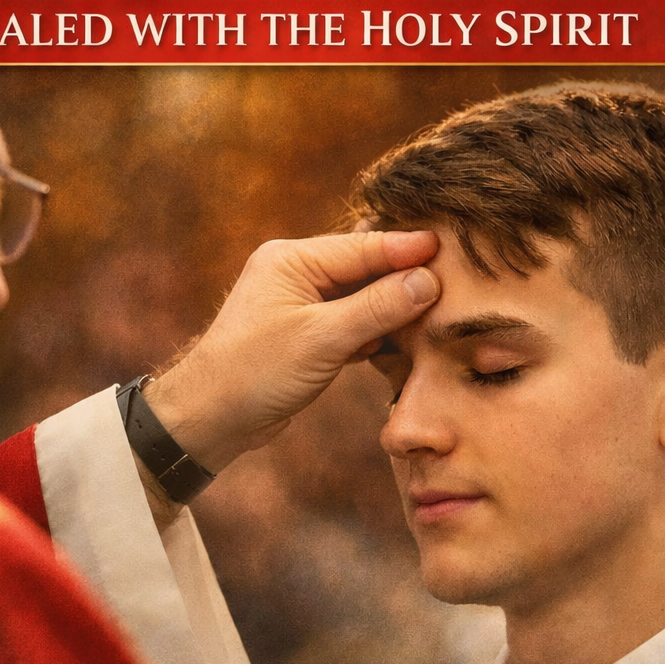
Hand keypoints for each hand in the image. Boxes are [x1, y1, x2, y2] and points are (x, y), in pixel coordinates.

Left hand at [144, 230, 438, 473]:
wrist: (207, 419)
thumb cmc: (254, 372)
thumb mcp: (321, 339)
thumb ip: (376, 308)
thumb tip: (427, 281)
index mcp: (292, 260)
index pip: (363, 246)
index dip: (408, 248)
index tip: (449, 245)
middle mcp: (297, 274)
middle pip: (365, 267)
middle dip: (406, 273)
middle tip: (457, 273)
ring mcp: (301, 305)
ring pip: (361, 297)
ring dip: (395, 305)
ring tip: (442, 305)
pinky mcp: (306, 336)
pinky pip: (352, 323)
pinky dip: (377, 330)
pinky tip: (407, 338)